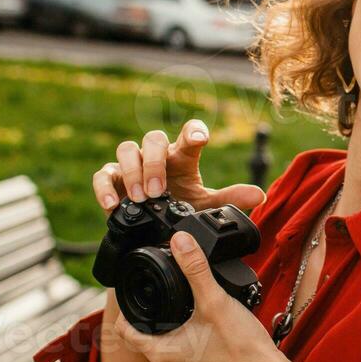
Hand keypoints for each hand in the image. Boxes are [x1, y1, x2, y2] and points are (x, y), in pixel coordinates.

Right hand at [92, 118, 264, 212]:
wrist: (154, 229)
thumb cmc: (180, 207)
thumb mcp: (205, 205)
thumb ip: (229, 200)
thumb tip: (258, 195)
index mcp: (182, 157)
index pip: (189, 134)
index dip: (193, 132)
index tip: (199, 139)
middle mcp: (156, 156)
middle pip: (153, 138)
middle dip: (155, 161)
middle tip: (158, 189)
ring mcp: (132, 165)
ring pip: (127, 149)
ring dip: (133, 172)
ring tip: (141, 198)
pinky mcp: (111, 180)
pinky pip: (103, 175)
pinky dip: (104, 189)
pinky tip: (113, 205)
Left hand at [112, 231, 284, 361]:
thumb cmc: (241, 345)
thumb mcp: (215, 299)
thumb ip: (195, 268)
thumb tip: (180, 241)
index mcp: (161, 352)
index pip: (125, 331)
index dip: (126, 311)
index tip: (138, 294)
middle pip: (145, 338)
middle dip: (152, 318)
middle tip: (165, 297)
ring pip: (166, 349)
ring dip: (171, 332)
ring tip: (186, 311)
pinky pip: (185, 359)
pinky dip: (190, 345)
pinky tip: (206, 332)